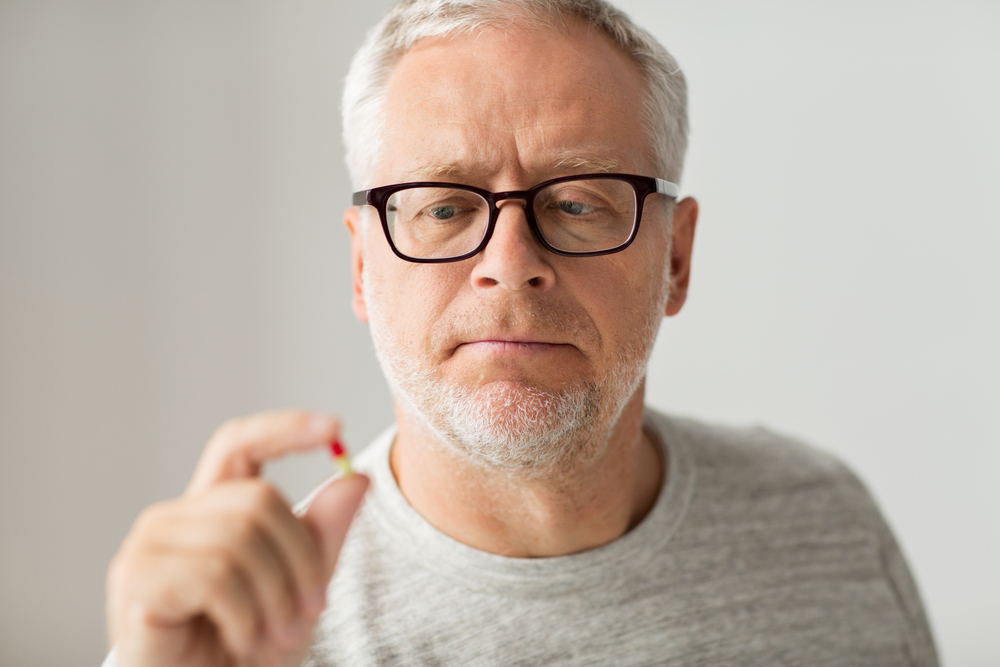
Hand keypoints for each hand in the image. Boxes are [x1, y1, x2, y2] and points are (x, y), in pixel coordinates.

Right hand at [106, 411, 368, 666]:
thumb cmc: (245, 653)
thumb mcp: (301, 590)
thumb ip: (322, 536)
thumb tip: (357, 478)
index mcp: (209, 511)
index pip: (238, 445)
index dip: (283, 429)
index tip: (333, 428)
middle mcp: (173, 518)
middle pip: (259, 500)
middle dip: (302, 559)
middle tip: (312, 610)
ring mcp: (149, 545)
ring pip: (241, 537)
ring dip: (276, 596)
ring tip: (275, 634)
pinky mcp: (136, 579)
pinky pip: (216, 575)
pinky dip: (245, 616)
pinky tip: (241, 640)